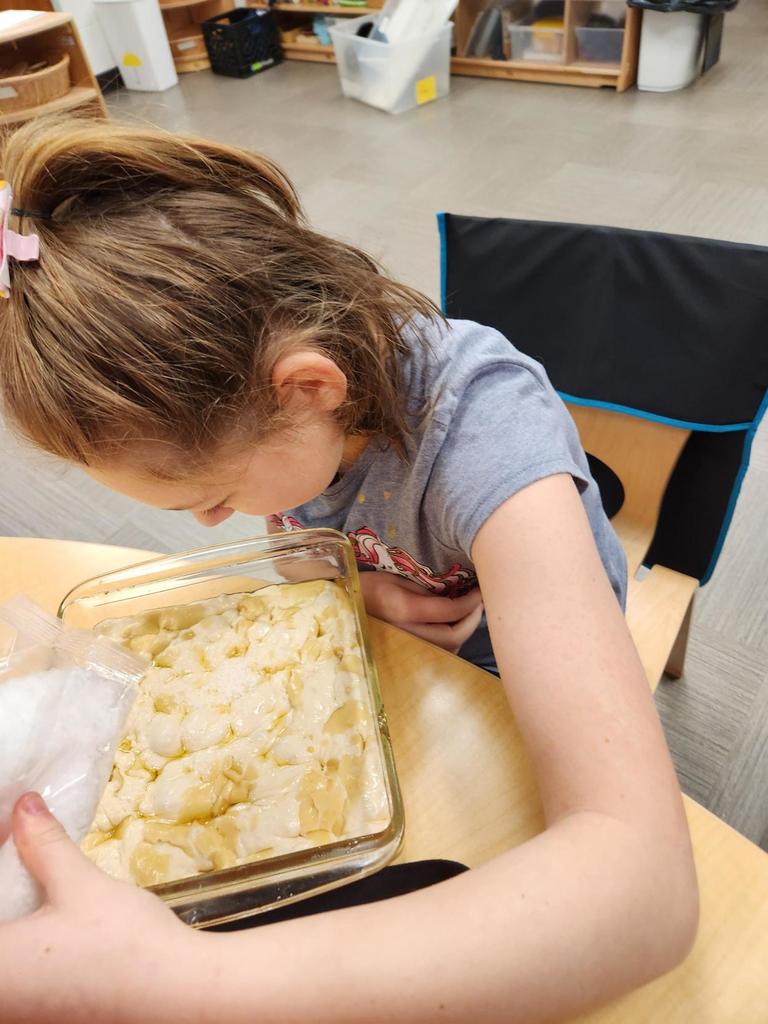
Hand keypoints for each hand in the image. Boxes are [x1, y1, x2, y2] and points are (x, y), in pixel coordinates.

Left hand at [0, 793, 201, 1023]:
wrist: (178, 996)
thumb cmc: (124, 943)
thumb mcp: (81, 886)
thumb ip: (44, 847)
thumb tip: (23, 807)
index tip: (10, 832)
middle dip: (5, 884)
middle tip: (23, 848)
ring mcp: (20, 1012)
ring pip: (5, 951)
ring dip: (16, 913)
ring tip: (37, 877)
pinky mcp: (41, 1015)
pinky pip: (18, 972)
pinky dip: (26, 942)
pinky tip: (48, 918)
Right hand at [358, 572, 483, 653]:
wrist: (340, 608)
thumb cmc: (368, 586)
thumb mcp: (396, 577)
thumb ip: (427, 589)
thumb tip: (459, 594)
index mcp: (403, 609)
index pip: (450, 611)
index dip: (470, 602)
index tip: (480, 591)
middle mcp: (406, 633)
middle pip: (453, 637)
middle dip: (472, 620)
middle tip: (480, 603)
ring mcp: (404, 648)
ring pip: (447, 649)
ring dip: (463, 632)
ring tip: (469, 613)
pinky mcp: (403, 655)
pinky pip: (436, 653)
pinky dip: (450, 641)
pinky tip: (452, 626)